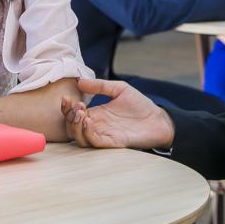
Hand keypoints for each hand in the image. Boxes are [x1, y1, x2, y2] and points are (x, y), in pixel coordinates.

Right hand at [60, 79, 174, 149]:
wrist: (159, 119)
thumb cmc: (140, 105)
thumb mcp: (118, 89)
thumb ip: (99, 86)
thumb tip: (80, 81)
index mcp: (96, 114)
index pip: (73, 114)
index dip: (66, 108)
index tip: (66, 98)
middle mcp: (97, 126)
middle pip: (72, 128)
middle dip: (69, 118)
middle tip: (77, 107)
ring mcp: (104, 135)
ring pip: (80, 138)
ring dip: (75, 126)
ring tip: (81, 113)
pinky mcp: (113, 142)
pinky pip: (95, 142)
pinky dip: (88, 133)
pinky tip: (89, 121)